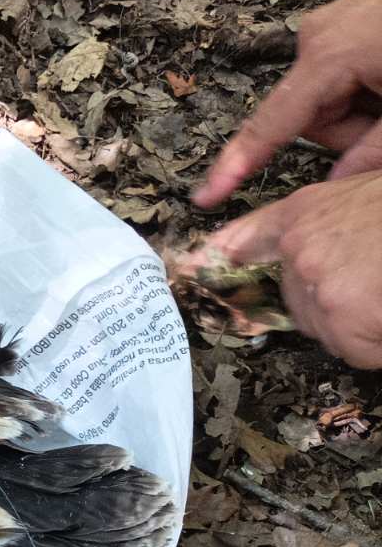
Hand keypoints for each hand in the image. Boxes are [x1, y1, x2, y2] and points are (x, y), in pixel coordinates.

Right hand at [196, 0, 381, 207]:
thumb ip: (373, 151)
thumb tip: (337, 186)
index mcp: (330, 56)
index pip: (273, 124)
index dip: (240, 164)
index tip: (206, 196)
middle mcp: (317, 37)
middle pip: (313, 116)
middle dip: (353, 132)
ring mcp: (333, 24)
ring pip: (331, 98)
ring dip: (366, 111)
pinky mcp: (351, 21)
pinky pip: (344, 75)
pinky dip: (370, 90)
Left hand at [206, 168, 381, 366]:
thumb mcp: (362, 194)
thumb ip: (328, 225)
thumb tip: (315, 260)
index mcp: (305, 213)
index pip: (243, 240)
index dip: (213, 257)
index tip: (185, 269)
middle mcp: (301, 249)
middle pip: (298, 303)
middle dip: (336, 307)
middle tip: (375, 290)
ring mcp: (321, 284)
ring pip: (330, 331)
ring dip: (364, 329)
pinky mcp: (347, 316)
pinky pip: (358, 352)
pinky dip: (381, 346)